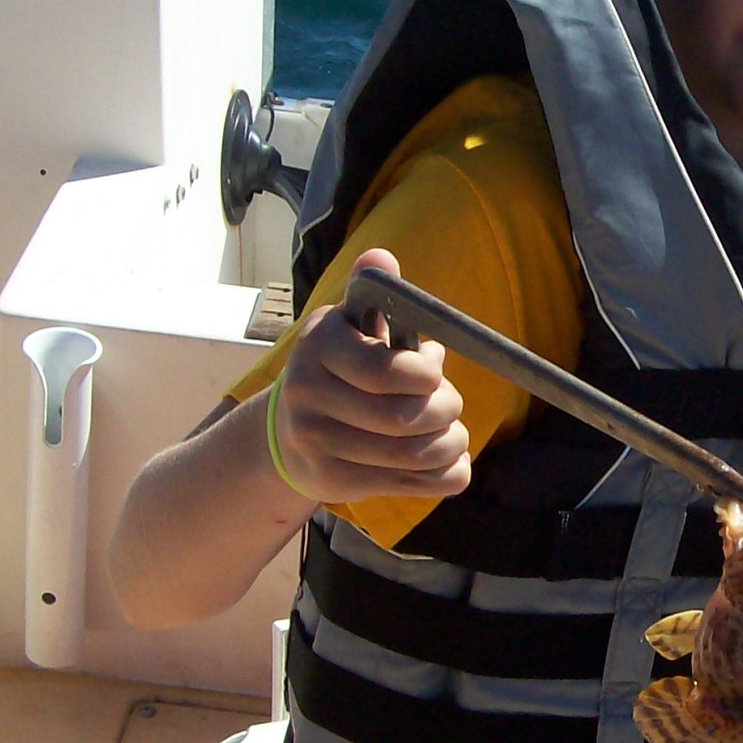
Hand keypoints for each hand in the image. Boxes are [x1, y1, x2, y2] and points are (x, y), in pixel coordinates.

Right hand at [271, 247, 471, 503]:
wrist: (288, 433)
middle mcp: (308, 396)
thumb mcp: (349, 327)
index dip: (423, 376)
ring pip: (412, 455)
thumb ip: (373, 294)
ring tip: (454, 433)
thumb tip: (382, 257)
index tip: (434, 372)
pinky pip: (411, 485)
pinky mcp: (334, 482)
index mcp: (318, 346)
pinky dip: (445, 474)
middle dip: (446, 410)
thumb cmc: (339, 370)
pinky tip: (450, 462)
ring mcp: (318, 444)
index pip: (382, 369)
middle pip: (402, 417)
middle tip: (453, 404)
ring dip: (450, 444)